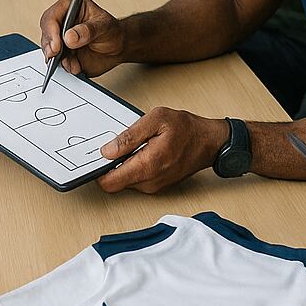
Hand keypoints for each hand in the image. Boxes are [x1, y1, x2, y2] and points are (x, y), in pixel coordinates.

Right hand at [39, 0, 125, 76]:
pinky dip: (64, 66)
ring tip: (73, 64)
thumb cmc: (111, 31)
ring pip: (48, 48)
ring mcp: (61, 39)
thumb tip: (69, 36)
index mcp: (71, 8)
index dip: (51, 29)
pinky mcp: (62, 53)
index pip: (53, 15)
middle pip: (46, 32)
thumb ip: (88, 30)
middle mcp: (62, 22)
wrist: (117, 48)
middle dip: (49, 45)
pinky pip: (56, 61)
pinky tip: (75, 66)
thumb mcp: (104, 26)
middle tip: (55, 54)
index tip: (57, 43)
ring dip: (58, 58)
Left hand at [95, 107, 228, 192]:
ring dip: (123, 166)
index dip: (97, 171)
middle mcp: (149, 182)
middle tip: (115, 146)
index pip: (109, 182)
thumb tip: (107, 151)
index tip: (95, 157)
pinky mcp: (157, 185)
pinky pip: (136, 180)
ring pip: (125, 181)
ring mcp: (154, 186)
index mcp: (147, 166)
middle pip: (114, 182)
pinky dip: (134, 167)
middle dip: (110, 166)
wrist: (210, 142)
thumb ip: (129, 136)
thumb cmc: (187, 129)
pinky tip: (142, 151)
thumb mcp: (156, 120)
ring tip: (133, 146)